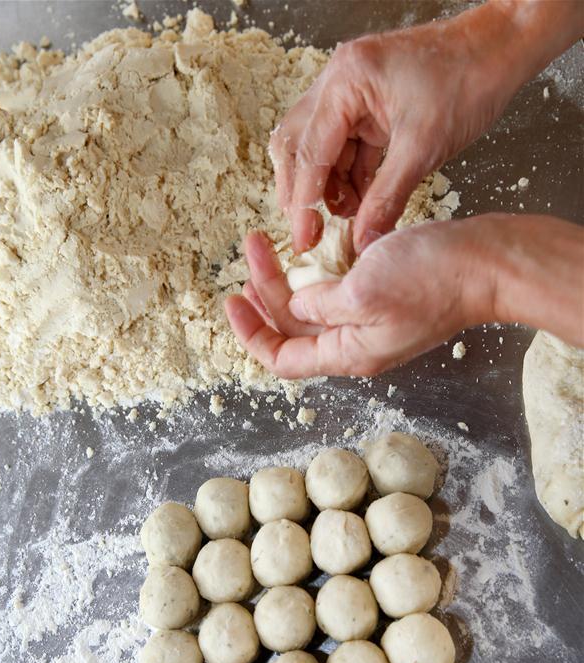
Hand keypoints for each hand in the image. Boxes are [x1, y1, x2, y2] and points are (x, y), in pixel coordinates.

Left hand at [225, 215, 583, 378]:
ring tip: (266, 250)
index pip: (283, 358)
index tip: (232, 300)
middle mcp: (356, 344)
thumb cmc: (432, 279)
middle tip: (250, 252)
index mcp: (348, 352)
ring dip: (286, 281)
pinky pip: (338, 293)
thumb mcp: (361, 291)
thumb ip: (319, 304)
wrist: (486, 264)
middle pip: (294, 328)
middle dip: (265, 293)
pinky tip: (308, 252)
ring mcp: (372, 322)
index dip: (252, 333)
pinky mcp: (385, 299)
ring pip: (313, 308)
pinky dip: (315, 275)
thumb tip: (297, 303)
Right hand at [270, 1, 583, 255]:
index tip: (303, 240)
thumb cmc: (467, 80)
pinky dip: (348, 178)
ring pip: (318, 150)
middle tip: (313, 233)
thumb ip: (386, 198)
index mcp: (346, 81)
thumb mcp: (423, 149)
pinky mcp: (366, 107)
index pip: (308, 152)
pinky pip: (343, 149)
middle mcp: (338, 82)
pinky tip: (361, 202)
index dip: (303, 202)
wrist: (498, 51)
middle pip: (297, 146)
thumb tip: (362, 241)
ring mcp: (350, 93)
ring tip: (350, 216)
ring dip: (328, 188)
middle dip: (304, 193)